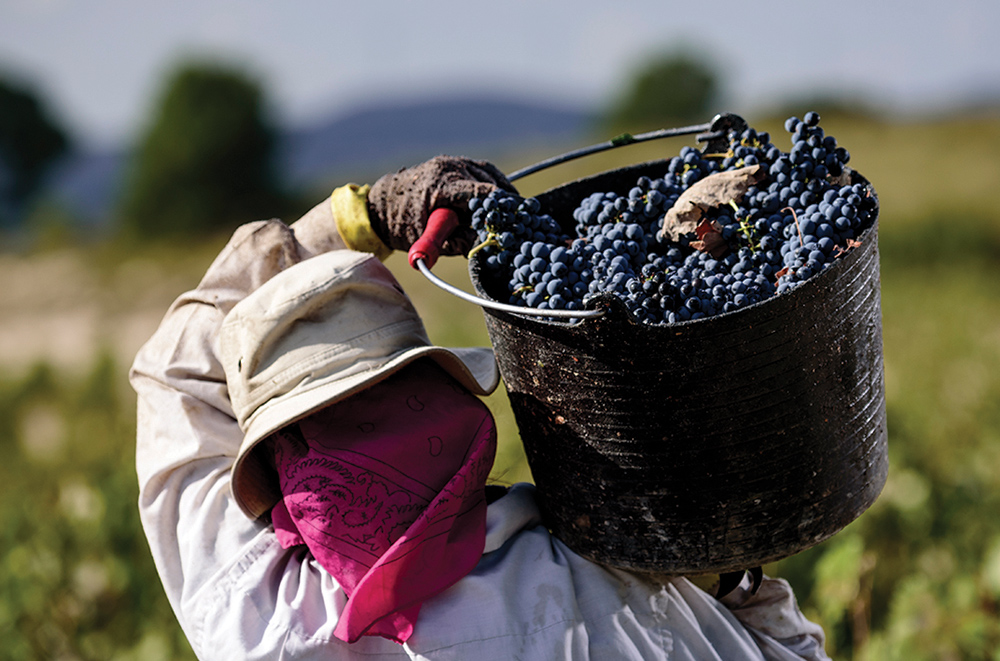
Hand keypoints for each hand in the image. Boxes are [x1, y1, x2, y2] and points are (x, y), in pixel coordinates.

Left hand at [367, 155, 516, 255]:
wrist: (382, 204)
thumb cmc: (401, 224)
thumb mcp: (428, 238)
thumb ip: (457, 242)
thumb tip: (486, 243)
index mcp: (442, 183)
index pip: (483, 192)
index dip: (502, 208)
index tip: (515, 222)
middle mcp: (449, 167)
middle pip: (489, 183)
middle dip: (503, 203)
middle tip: (517, 222)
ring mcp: (453, 161)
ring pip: (489, 175)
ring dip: (501, 194)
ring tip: (512, 214)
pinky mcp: (456, 163)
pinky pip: (483, 171)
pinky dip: (495, 184)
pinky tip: (503, 200)